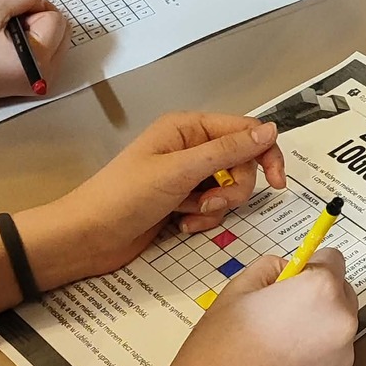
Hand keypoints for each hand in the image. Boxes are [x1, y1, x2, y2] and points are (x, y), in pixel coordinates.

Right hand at [0, 0, 69, 139]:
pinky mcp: (26, 83)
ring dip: (29, 29)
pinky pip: (39, 51)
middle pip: (59, 29)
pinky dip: (24, 42)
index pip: (56, 17)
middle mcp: (46, 78)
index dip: (29, 7)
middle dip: (34, 18)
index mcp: (40, 62)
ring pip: (50, 39)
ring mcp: (37, 83)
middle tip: (0, 24)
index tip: (2, 15)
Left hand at [19, 113, 286, 286]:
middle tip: (211, 203)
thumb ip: (229, 150)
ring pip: (230, 189)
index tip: (277, 183)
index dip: (265, 154)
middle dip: (233, 188)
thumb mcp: (181, 170)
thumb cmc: (126, 196)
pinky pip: (213, 209)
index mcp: (189, 128)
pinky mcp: (183, 202)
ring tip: (189, 215)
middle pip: (242, 164)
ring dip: (216, 207)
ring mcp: (187, 177)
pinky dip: (203, 220)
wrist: (88, 237)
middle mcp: (191, 148)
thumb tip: (271, 129)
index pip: (246, 132)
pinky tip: (181, 225)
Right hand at [133, 249, 358, 365]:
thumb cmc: (219, 350)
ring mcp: (344, 358)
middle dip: (317, 298)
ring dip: (317, 330)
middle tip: (277, 315)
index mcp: (320, 291)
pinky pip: (332, 359)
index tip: (291, 282)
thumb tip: (291, 268)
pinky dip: (315, 359)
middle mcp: (343, 323)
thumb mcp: (237, 290)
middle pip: (341, 294)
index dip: (309, 268)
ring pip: (336, 328)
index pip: (333, 260)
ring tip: (275, 347)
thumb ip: (272, 268)